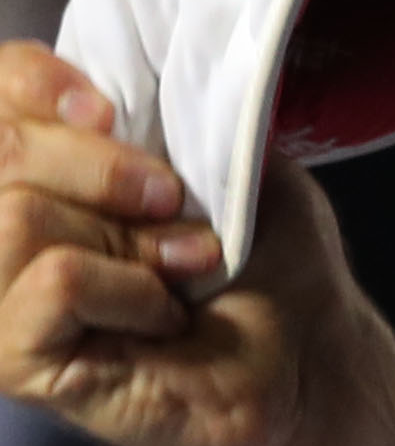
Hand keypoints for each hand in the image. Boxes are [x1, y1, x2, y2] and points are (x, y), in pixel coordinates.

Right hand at [0, 41, 394, 445]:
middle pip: (3, 152)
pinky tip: (163, 316)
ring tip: (182, 268)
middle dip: (102, 166)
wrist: (312, 358)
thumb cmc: (273, 263)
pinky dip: (128, 288)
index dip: (32, 84)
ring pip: (18, 216)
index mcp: (50, 169)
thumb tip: (110, 83)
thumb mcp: (237, 163)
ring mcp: (1, 297)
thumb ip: (173, 117)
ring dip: (127, 236)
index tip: (105, 109)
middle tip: (173, 203)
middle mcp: (7, 229)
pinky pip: (54, 282)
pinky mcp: (19, 361)